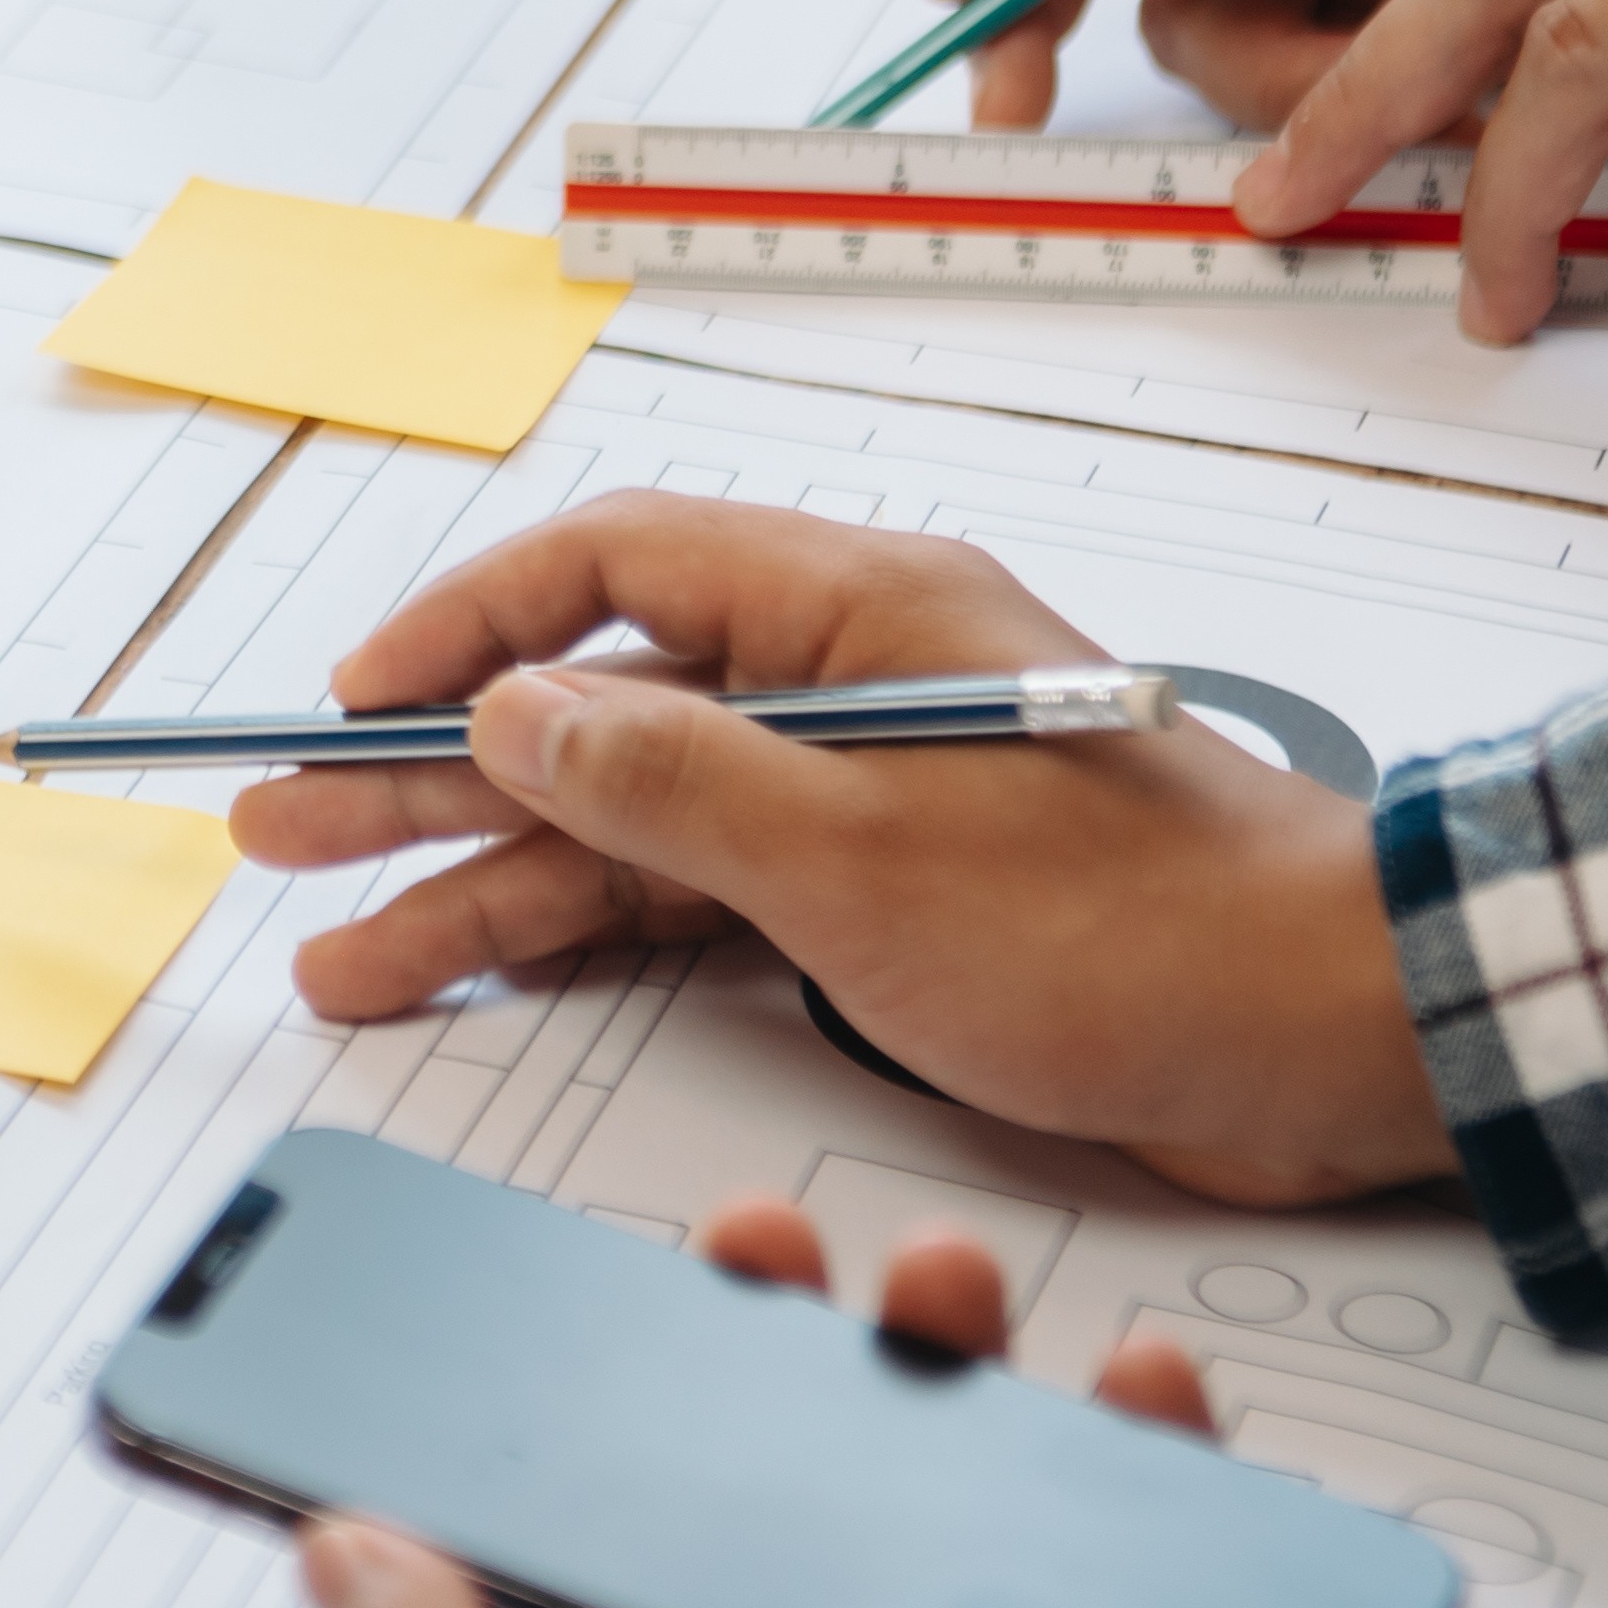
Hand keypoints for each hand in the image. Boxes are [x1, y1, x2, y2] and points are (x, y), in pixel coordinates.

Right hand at [231, 495, 1448, 1205]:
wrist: (1336, 1039)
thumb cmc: (1136, 930)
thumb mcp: (863, 854)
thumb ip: (671, 777)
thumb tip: (510, 712)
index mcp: (853, 609)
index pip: (606, 567)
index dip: (457, 630)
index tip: (343, 702)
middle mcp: (844, 680)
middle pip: (587, 705)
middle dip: (425, 774)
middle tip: (272, 824)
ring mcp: (860, 796)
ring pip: (625, 821)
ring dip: (484, 882)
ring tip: (331, 951)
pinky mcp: (886, 903)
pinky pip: (691, 898)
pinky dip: (587, 937)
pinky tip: (481, 976)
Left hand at [301, 1208, 1217, 1607]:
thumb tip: (338, 1557)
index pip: (618, 1546)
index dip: (590, 1409)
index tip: (576, 1290)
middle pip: (788, 1472)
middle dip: (772, 1324)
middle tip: (761, 1244)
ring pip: (959, 1463)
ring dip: (945, 1337)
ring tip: (939, 1282)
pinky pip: (1148, 1517)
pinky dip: (1146, 1428)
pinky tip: (1130, 1379)